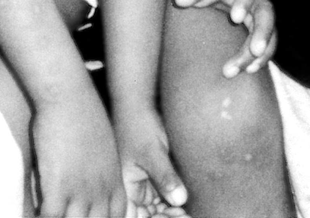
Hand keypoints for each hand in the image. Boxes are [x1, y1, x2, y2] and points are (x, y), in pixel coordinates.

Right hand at [32, 90, 128, 217]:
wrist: (69, 94)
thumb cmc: (83, 111)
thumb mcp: (104, 143)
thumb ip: (100, 168)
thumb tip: (88, 178)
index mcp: (112, 180)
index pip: (116, 216)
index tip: (89, 215)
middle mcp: (99, 191)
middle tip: (67, 213)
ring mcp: (79, 192)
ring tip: (49, 213)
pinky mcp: (58, 189)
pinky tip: (34, 212)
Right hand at [111, 103, 186, 217]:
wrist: (139, 102)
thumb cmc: (139, 124)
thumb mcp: (152, 151)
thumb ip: (165, 176)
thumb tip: (180, 200)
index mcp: (123, 188)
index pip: (135, 217)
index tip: (177, 216)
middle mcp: (131, 190)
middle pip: (148, 217)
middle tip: (185, 216)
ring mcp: (143, 184)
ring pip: (156, 211)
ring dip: (170, 213)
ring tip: (186, 213)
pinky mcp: (154, 177)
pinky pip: (163, 199)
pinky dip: (173, 204)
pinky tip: (183, 205)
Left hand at [172, 0, 277, 75]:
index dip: (244, 0)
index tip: (235, 18)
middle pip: (266, 11)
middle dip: (263, 31)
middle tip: (255, 51)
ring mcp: (258, 12)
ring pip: (270, 30)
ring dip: (261, 51)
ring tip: (247, 69)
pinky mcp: (259, 27)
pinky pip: (268, 42)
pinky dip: (262, 57)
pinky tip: (250, 70)